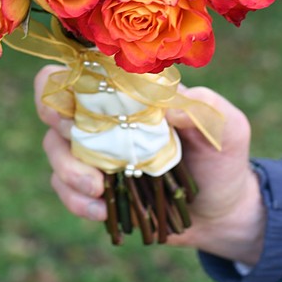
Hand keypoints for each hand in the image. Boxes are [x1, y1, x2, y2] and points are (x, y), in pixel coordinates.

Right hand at [35, 65, 265, 265]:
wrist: (221, 212)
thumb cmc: (223, 158)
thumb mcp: (228, 128)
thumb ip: (207, 108)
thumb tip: (167, 106)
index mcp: (132, 91)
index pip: (84, 69)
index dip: (66, 79)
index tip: (79, 102)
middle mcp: (105, 115)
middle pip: (54, 103)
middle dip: (55, 119)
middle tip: (74, 139)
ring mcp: (95, 151)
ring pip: (54, 148)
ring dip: (67, 169)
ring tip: (97, 190)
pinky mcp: (92, 187)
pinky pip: (64, 188)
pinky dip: (75, 200)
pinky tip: (100, 211)